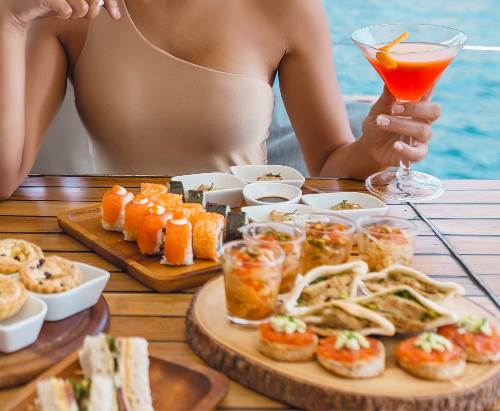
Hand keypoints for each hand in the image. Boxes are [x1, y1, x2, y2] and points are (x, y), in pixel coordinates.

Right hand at [5, 0, 119, 27]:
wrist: (21, 5)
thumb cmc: (54, 2)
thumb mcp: (75, 1)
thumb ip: (92, 2)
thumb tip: (116, 13)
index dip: (111, 2)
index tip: (116, 17)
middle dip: (93, 12)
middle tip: (86, 16)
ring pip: (83, 6)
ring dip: (79, 15)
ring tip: (71, 14)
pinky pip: (67, 10)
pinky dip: (66, 16)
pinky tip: (59, 14)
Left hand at [359, 86, 440, 167]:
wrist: (369, 146)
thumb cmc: (377, 124)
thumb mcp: (377, 110)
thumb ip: (386, 98)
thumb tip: (389, 81)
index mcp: (417, 105)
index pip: (429, 91)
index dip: (433, 81)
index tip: (430, 69)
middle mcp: (423, 120)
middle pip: (434, 111)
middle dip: (415, 108)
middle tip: (394, 108)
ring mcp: (421, 138)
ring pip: (422, 130)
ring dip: (401, 125)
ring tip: (382, 122)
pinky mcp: (416, 154)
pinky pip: (418, 153)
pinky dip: (407, 149)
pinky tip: (395, 145)